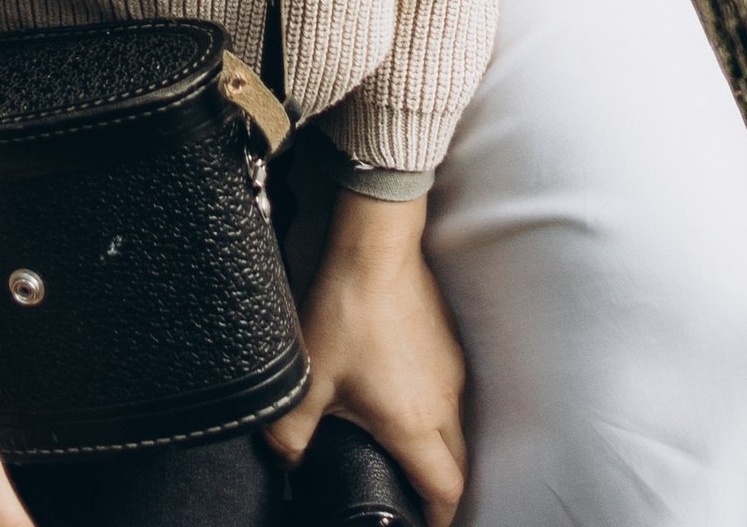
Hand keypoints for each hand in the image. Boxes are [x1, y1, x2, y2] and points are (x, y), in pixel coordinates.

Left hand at [267, 193, 467, 526]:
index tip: (423, 525)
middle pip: (457, 465)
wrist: (374, 247)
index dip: (438, 517)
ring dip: (440, 449)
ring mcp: (452, 371)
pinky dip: (437, 412)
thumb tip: (288, 465)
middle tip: (415, 498)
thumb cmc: (344, 312)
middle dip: (441, 489)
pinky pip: (452, 394)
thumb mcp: (308, 380)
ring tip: (409, 454)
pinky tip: (406, 399)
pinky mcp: (449, 343)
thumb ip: (291, 435)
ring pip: (458, 428)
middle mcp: (443, 402)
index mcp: (413, 424)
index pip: (445, 489)